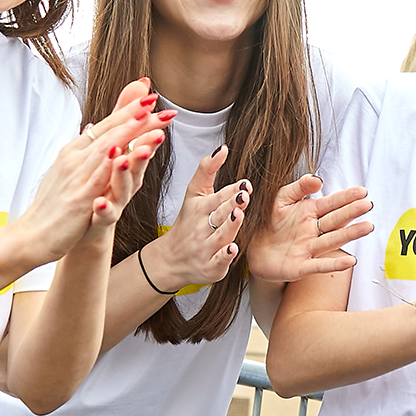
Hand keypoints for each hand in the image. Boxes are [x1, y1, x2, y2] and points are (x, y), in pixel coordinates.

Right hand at [10, 79, 160, 261]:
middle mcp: (74, 159)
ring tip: (146, 116)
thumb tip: (95, 128)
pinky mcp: (78, 201)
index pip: (106, 125)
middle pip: (109, 132)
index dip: (128, 109)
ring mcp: (75, 178)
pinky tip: (121, 154)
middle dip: (134, 115)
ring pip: (105, 150)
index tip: (150, 94)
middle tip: (156, 99)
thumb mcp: (73, 171)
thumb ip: (89, 151)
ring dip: (127, 133)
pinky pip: (94, 181)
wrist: (30, 234)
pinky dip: (107, 167)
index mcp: (75, 152)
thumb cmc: (54, 203)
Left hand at [80, 110, 174, 246]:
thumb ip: (127, 116)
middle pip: (138, 163)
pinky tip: (99, 202)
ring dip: (125, 173)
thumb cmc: (101, 187)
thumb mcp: (115, 146)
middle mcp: (125, 182)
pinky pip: (103, 215)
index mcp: (128, 163)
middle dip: (147, 147)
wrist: (82, 228)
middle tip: (157, 134)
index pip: (142, 141)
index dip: (152, 126)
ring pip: (123, 188)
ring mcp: (114, 202)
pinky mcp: (99, 221)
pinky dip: (103, 208)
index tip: (166, 111)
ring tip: (123, 159)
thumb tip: (141, 84)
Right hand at [144, 144, 246, 291]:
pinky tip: (232, 248)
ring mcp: (206, 248)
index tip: (244, 184)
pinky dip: (225, 256)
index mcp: (200, 208)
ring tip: (238, 214)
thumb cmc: (187, 223)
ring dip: (230, 225)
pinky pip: (218, 261)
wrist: (170, 259)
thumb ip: (207, 171)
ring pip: (220, 235)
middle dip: (232, 204)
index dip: (232, 190)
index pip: (217, 197)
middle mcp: (202, 228)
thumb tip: (222, 148)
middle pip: (219, 214)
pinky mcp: (211, 267)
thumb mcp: (193, 194)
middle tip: (243, 195)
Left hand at [244, 174, 374, 282]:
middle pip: (335, 220)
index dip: (346, 197)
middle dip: (352, 212)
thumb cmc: (266, 223)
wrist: (249, 248)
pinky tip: (350, 261)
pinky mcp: (300, 266)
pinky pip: (319, 265)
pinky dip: (334, 264)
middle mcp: (312, 231)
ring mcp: (308, 249)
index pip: (331, 203)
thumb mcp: (280, 199)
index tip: (362, 191)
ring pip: (332, 240)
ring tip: (367, 227)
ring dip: (350, 234)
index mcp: (308, 212)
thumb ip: (298, 188)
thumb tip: (318, 180)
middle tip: (368, 204)